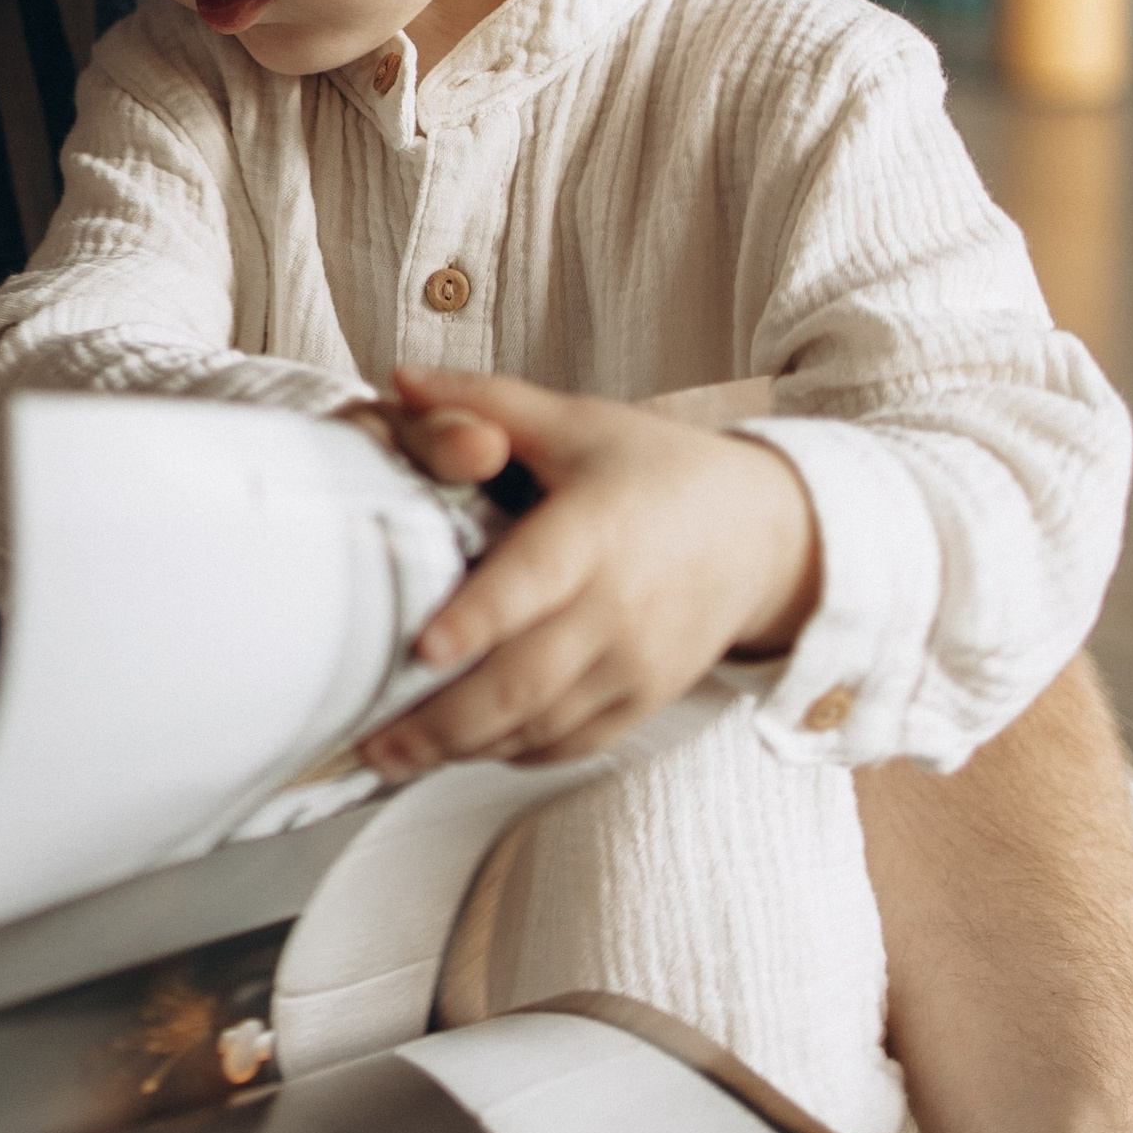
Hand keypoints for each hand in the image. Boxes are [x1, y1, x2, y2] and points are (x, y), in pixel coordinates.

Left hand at [356, 367, 821, 773]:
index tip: (424, 648)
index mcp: (599, 529)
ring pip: (540, 723)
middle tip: (371, 740)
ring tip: (392, 755)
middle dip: (442, 719)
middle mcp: (621, 607)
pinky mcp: (643, 700)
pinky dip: (510, 752)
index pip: (534, 581)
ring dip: (463, 746)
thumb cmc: (658, 471)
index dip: (479, 618)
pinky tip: (457, 749)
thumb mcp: (578, 423)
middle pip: (524, 678)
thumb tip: (398, 377)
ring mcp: (635, 664)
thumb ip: (485, 402)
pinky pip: (569, 743)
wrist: (761, 534)